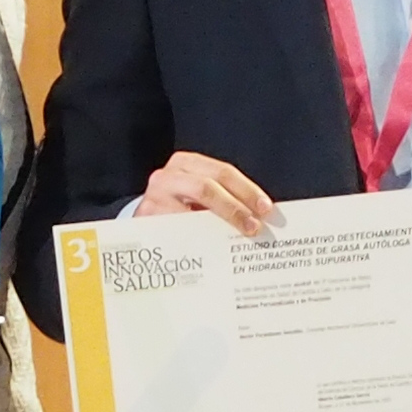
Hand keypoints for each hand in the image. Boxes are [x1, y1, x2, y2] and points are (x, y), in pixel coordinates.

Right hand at [138, 152, 278, 234]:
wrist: (145, 220)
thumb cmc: (179, 206)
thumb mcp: (200, 194)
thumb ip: (225, 198)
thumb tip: (260, 215)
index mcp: (187, 163)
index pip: (222, 172)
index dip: (246, 190)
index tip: (266, 208)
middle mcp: (168, 175)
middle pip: (207, 187)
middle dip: (234, 208)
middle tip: (254, 227)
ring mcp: (154, 197)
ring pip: (190, 210)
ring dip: (217, 226)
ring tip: (236, 238)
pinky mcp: (146, 219)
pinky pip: (177, 231)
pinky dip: (198, 240)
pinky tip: (214, 249)